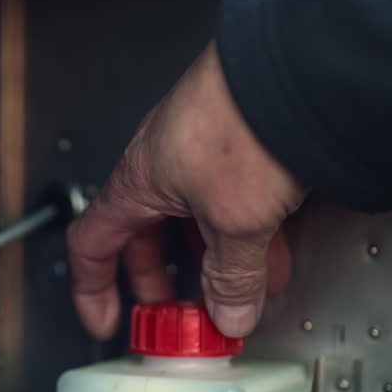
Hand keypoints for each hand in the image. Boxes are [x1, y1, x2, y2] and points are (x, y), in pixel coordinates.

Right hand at [65, 41, 307, 338]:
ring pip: (194, 221)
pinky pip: (230, 201)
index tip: (108, 322)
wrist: (299, 68)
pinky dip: (244, 237)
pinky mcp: (242, 142)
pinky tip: (274, 256)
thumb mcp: (236, 222)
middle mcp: (162, 164)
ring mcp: (201, 151)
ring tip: (240, 295)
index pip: (92, 245)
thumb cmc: (246, 124)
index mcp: (137, 182)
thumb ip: (231, 276)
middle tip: (181, 317)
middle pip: (146, 238)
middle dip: (164, 284)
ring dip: (213, 264)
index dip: (92, 290)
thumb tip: (229, 313)